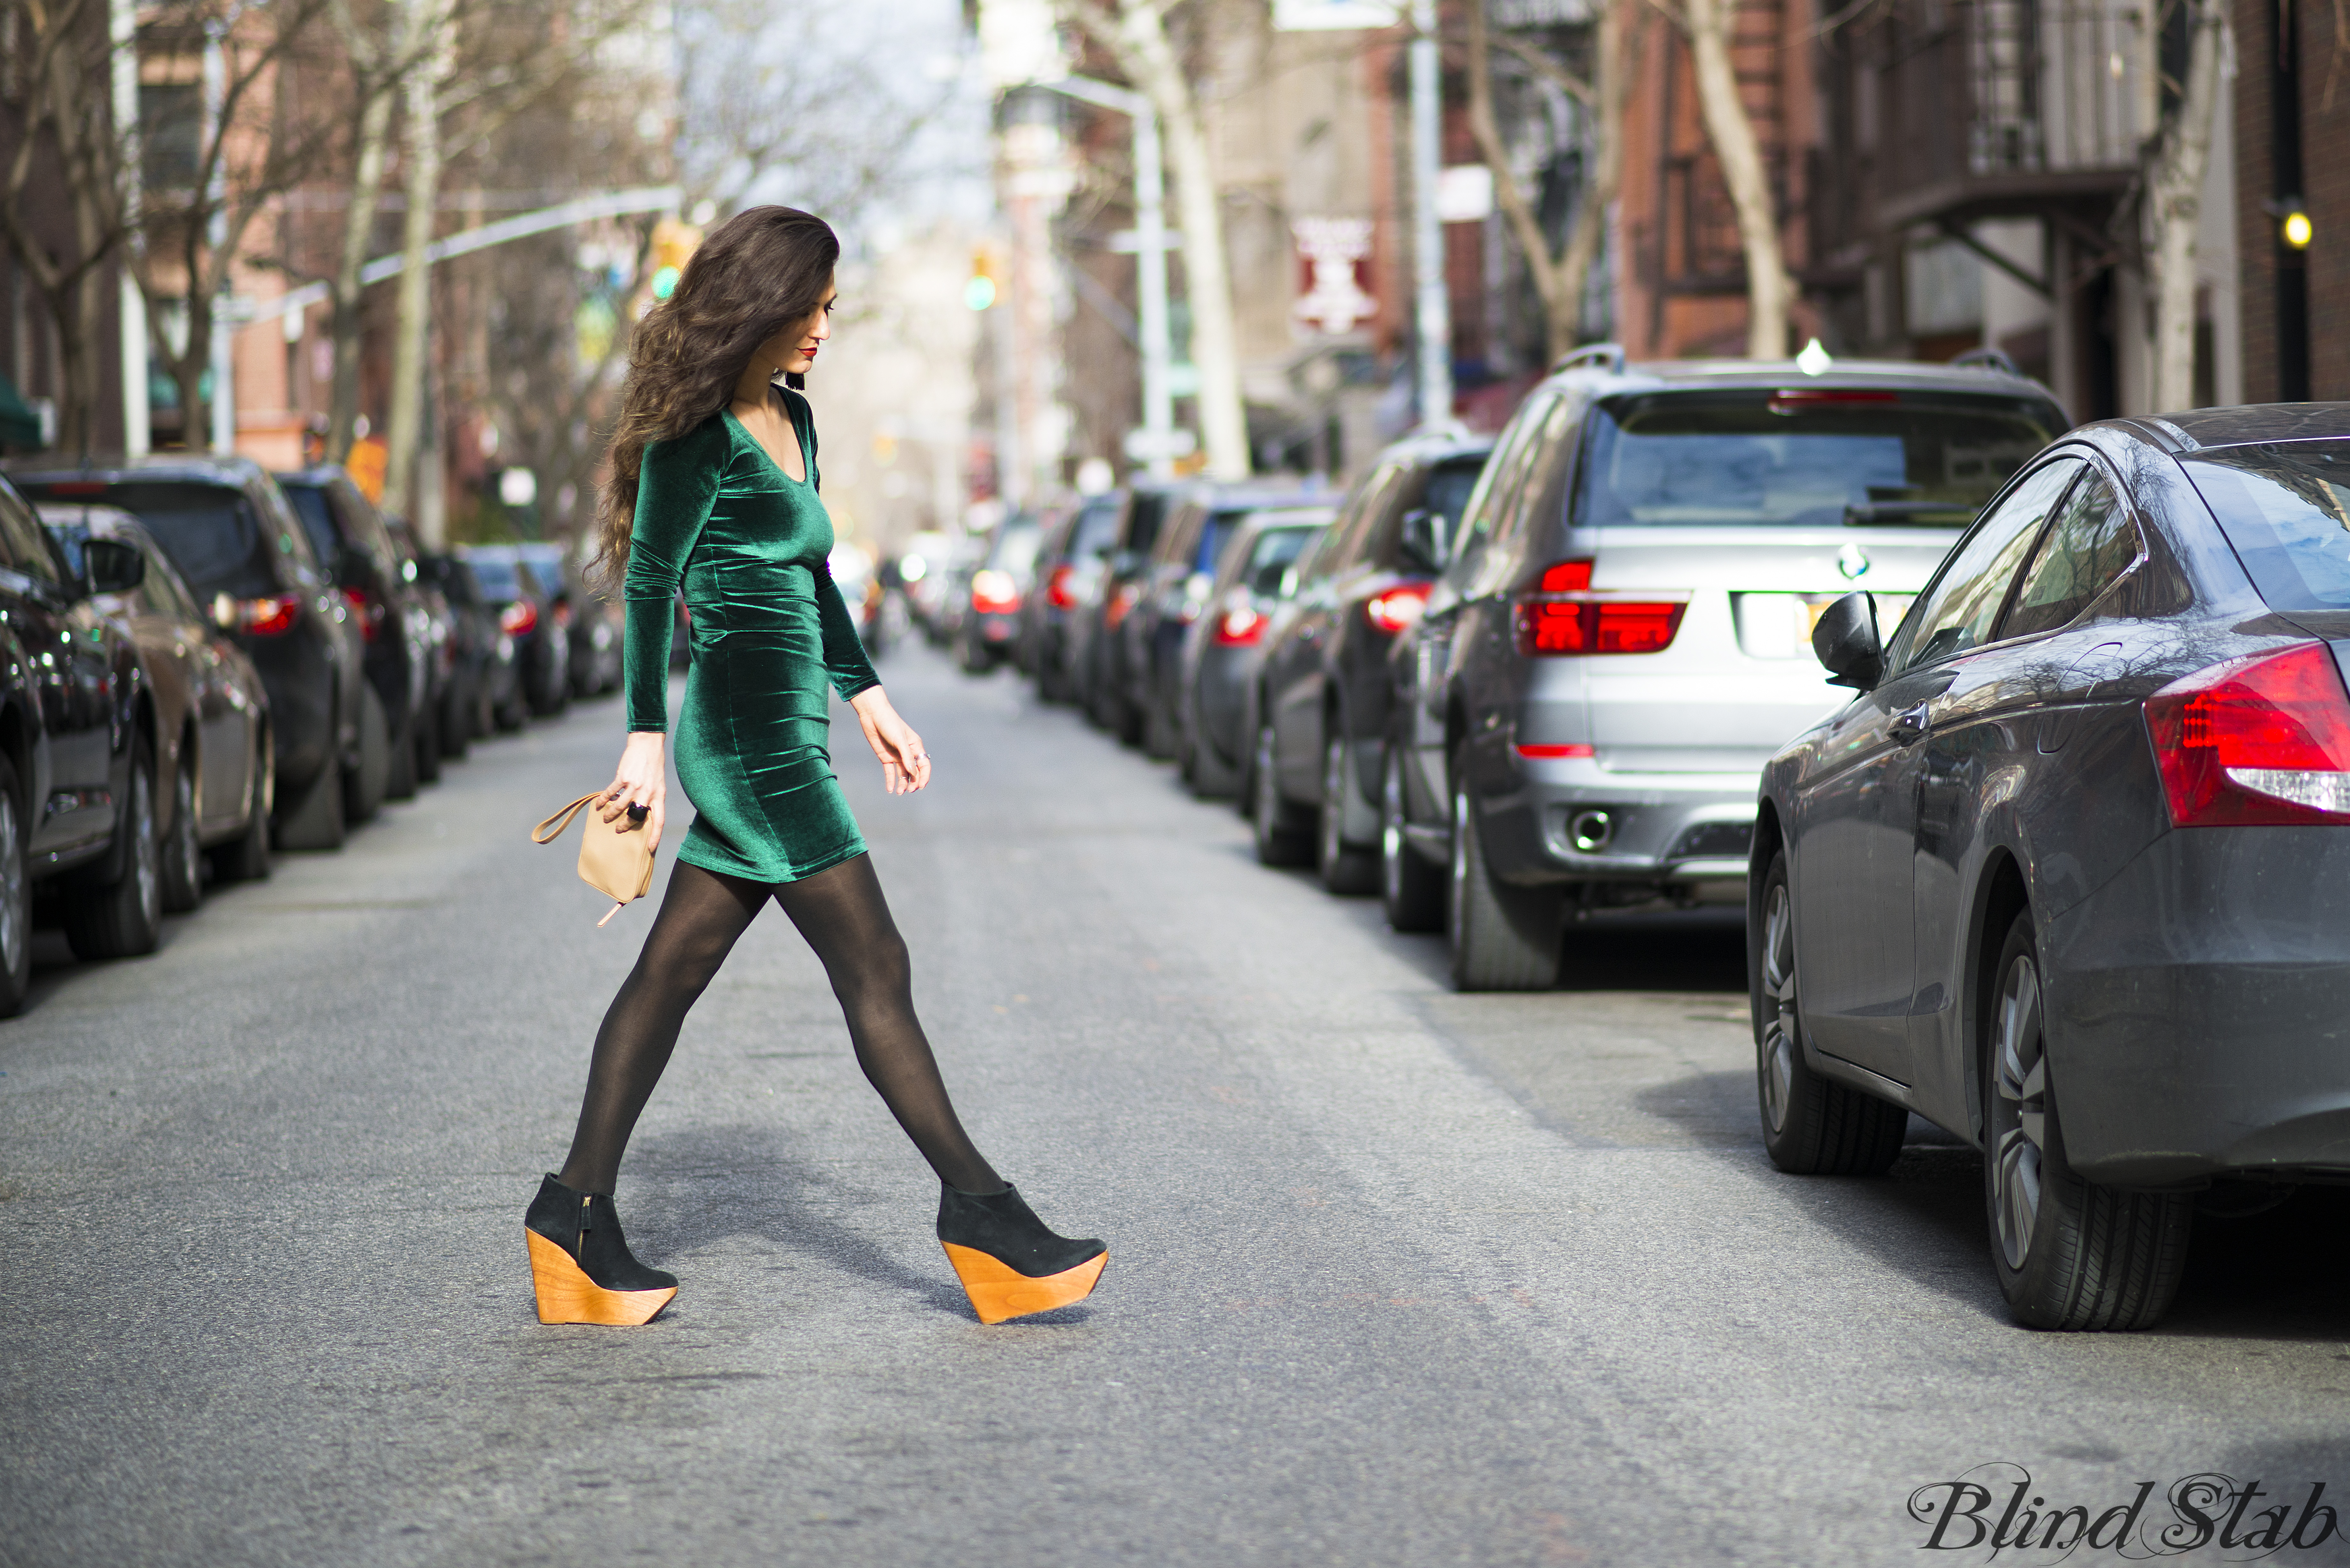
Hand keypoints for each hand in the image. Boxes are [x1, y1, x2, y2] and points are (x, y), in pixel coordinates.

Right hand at [602, 731, 666, 848]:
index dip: (655, 836)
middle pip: (636, 816)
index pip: (659, 821)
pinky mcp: (622, 777)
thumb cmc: (654, 767)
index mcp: (659, 796)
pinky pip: (610, 792)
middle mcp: (647, 792)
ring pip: (620, 806)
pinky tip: (598, 804)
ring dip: (611, 814)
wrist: (648, 746)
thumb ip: (652, 800)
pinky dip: (603, 799)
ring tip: (606, 818)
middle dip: (626, 826)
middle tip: (619, 830)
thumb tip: (641, 815)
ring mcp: (634, 785)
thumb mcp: (659, 786)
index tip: (650, 849)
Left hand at [850, 687, 929, 794]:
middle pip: (914, 772)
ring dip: (903, 784)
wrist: (872, 715)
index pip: (924, 764)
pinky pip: (890, 772)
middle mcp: (907, 753)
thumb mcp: (900, 740)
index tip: (920, 786)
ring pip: (903, 774)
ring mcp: (897, 756)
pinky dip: (890, 781)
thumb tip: (914, 773)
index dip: (924, 776)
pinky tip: (890, 789)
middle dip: (913, 782)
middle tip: (909, 791)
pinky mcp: (886, 757)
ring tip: (899, 792)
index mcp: (915, 746)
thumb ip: (907, 757)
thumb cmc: (889, 723)